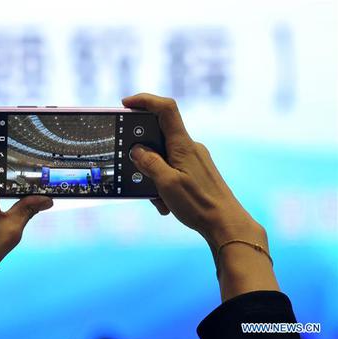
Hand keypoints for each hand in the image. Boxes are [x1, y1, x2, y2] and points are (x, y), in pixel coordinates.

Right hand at [123, 93, 263, 250]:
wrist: (226, 224)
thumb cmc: (200, 204)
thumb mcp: (167, 184)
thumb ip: (149, 163)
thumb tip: (137, 150)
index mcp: (182, 144)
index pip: (165, 109)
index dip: (145, 100)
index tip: (126, 104)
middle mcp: (189, 147)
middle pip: (158, 136)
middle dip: (143, 153)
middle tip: (137, 173)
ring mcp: (193, 160)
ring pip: (163, 158)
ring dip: (153, 175)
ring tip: (158, 198)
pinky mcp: (195, 172)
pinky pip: (171, 170)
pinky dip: (163, 184)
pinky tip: (166, 203)